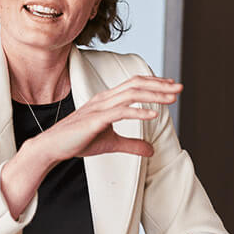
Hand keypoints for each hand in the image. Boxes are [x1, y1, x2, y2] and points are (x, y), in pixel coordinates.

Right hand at [0, 75, 181, 218]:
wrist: (53, 146)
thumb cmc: (77, 142)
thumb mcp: (111, 143)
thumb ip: (131, 144)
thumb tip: (152, 150)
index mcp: (107, 100)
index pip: (134, 84)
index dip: (154, 84)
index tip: (171, 87)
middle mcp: (104, 99)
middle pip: (136, 84)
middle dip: (160, 85)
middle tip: (179, 88)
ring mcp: (99, 108)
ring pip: (131, 94)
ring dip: (154, 95)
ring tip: (172, 98)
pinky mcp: (95, 120)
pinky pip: (120, 112)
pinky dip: (138, 111)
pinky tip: (153, 115)